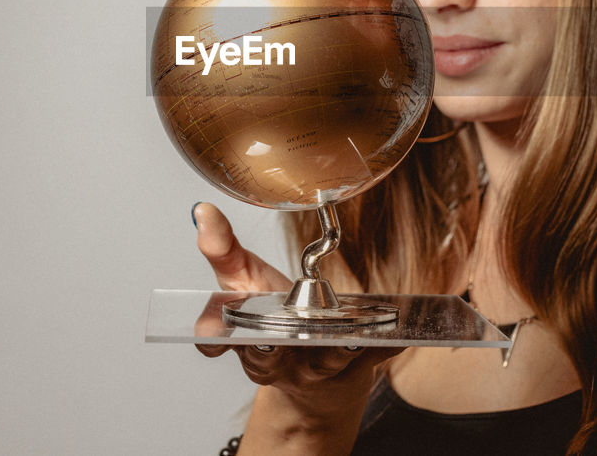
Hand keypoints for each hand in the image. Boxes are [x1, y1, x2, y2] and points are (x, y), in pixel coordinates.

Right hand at [191, 203, 399, 420]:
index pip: (220, 341)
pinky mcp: (354, 370)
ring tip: (345, 334)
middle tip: (273, 337)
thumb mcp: (245, 284)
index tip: (210, 328)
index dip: (212, 336)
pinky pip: (370, 358)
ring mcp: (314, 369)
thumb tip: (202, 211)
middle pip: (267, 360)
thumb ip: (222, 249)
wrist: (316, 386)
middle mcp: (275, 362)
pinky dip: (381, 346)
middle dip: (271, 348)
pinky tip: (394, 332)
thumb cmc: (275, 324)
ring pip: (320, 361)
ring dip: (332, 348)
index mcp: (245, 342)